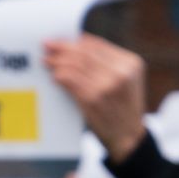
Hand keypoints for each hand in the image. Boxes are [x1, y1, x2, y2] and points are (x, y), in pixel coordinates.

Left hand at [43, 33, 152, 163]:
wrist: (129, 136)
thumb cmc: (123, 106)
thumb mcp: (127, 80)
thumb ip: (108, 62)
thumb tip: (77, 43)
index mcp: (131, 64)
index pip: (96, 45)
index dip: (74, 41)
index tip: (60, 41)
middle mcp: (121, 73)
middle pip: (83, 53)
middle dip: (61, 49)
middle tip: (47, 47)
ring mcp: (107, 86)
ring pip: (74, 64)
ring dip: (57, 62)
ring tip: (48, 62)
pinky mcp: (93, 98)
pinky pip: (69, 79)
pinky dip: (59, 76)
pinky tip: (56, 77)